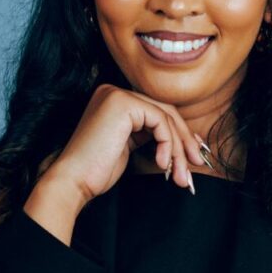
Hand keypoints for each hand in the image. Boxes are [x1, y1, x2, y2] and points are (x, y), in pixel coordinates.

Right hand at [33, 83, 205, 205]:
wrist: (74, 181)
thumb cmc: (96, 171)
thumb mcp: (128, 147)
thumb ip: (149, 134)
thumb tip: (183, 138)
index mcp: (114, 100)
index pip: (157, 111)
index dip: (179, 133)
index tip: (191, 155)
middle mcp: (114, 91)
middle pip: (165, 111)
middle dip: (184, 140)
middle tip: (197, 163)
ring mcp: (117, 94)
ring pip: (166, 117)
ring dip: (178, 149)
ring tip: (181, 176)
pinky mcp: (123, 103)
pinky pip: (160, 121)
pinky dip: (168, 144)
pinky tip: (162, 164)